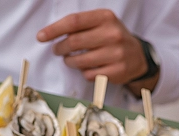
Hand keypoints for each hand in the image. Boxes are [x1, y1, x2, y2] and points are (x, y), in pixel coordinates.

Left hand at [37, 9, 156, 91]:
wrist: (138, 57)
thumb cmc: (112, 38)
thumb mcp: (101, 24)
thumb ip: (81, 26)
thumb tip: (52, 34)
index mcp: (106, 17)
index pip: (74, 22)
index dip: (54, 30)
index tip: (41, 37)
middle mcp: (113, 34)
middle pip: (74, 42)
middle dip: (60, 48)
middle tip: (57, 50)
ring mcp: (116, 54)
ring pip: (80, 61)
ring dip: (70, 61)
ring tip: (70, 60)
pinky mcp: (117, 71)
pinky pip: (89, 75)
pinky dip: (84, 72)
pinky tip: (88, 68)